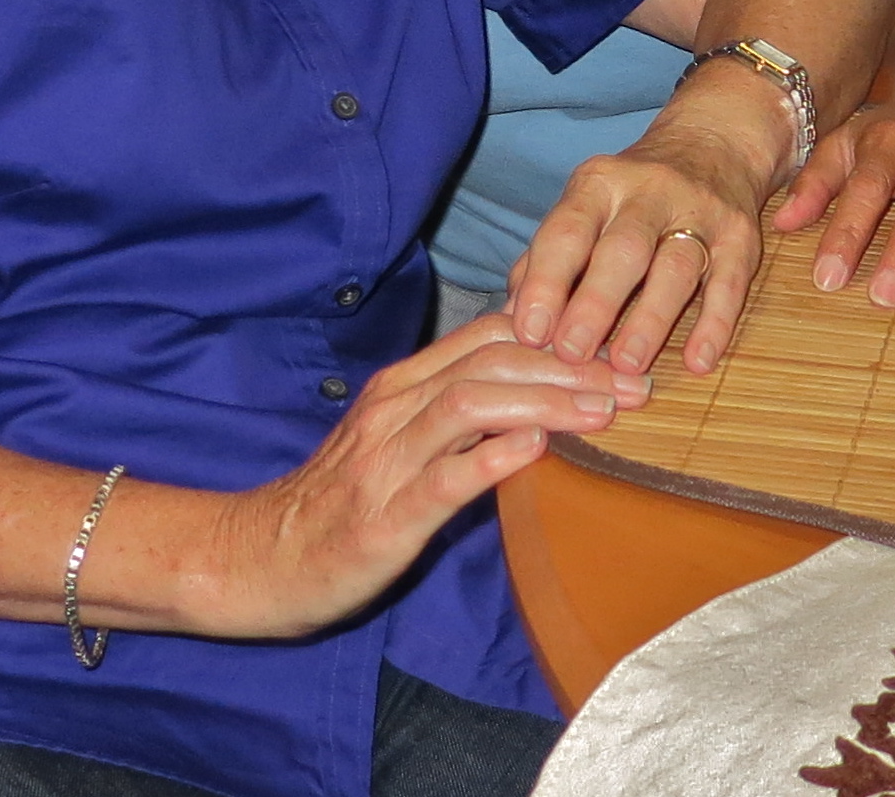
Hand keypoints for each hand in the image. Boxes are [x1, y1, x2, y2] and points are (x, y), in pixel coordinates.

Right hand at [206, 313, 638, 638]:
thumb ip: (455, 411)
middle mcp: (396, 408)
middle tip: (636, 384)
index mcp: (404, 385)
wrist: (259, 559)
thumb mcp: (398, 440)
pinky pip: (443, 477)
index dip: (560, 335)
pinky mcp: (383, 515)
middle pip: (492, 361)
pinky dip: (492, 458)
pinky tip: (537, 451)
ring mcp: (387, 459)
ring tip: (604, 412)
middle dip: (571, 367)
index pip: (491, 334)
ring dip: (544, 402)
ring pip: (472, 404)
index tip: (621, 350)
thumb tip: (536, 392)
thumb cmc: (341, 502)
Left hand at [509, 87, 785, 377]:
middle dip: (595, 303)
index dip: (547, 281)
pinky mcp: (741, 235)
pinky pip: (730, 281)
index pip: (567, 231)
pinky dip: (716, 323)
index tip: (530, 331)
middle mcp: (648, 191)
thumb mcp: (583, 208)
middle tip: (572, 354)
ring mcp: (699, 211)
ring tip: (627, 366)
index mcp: (598, 184)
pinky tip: (698, 362)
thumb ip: (544, 261)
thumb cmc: (628, 195)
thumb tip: (510, 322)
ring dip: (651, 318)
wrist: (713, 141)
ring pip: (675, 266)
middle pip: (622, 249)